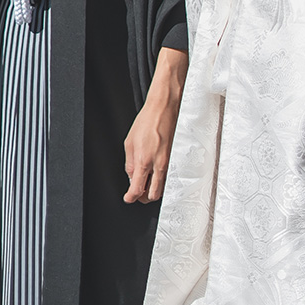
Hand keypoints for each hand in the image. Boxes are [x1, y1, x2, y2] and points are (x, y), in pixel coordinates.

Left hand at [124, 46, 186, 203]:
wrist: (164, 107)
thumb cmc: (147, 120)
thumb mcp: (129, 142)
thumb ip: (130, 163)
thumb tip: (131, 177)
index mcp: (144, 161)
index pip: (137, 190)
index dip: (131, 198)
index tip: (128, 197)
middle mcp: (158, 165)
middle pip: (152, 195)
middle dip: (143, 197)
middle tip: (138, 191)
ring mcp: (169, 162)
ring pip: (163, 188)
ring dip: (154, 189)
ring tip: (147, 180)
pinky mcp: (176, 158)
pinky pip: (169, 176)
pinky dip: (162, 179)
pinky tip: (156, 171)